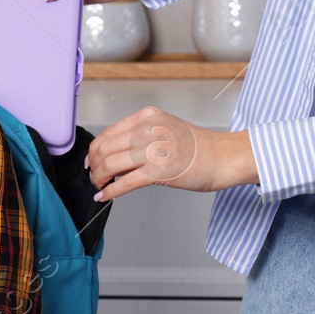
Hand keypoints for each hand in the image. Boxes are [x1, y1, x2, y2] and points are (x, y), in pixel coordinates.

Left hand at [85, 106, 258, 199]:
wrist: (223, 157)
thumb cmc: (199, 146)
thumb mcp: (165, 128)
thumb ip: (141, 135)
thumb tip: (115, 152)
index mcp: (147, 117)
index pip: (108, 133)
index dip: (95, 150)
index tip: (91, 161)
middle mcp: (147, 130)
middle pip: (104, 148)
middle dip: (94, 166)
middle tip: (94, 177)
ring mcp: (153, 150)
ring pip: (110, 165)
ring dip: (99, 179)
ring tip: (99, 186)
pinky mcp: (158, 171)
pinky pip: (124, 183)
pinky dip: (110, 191)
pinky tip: (105, 196)